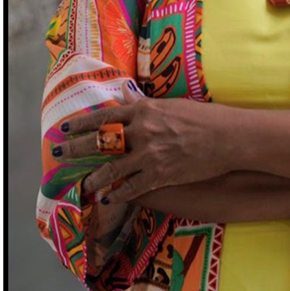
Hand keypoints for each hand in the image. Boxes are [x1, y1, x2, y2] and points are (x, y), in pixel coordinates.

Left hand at [53, 81, 230, 201]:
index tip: (65, 128)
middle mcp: (143, 131)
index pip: (106, 116)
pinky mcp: (161, 175)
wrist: (229, 137)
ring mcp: (150, 155)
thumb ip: (146, 104)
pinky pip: (132, 187)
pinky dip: (118, 194)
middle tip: (58, 154)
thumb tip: (125, 93)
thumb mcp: (173, 105)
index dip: (82, 123)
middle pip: (101, 141)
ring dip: (94, 177)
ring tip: (83, 183)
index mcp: (146, 110)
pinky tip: (109, 198)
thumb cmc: (206, 117)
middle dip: (76, 148)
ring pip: (112, 169)